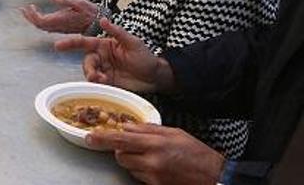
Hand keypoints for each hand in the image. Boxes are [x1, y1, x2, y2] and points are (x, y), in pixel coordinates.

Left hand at [21, 0, 95, 32]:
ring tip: (27, 10)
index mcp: (60, 20)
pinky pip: (46, 27)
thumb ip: (65, 0)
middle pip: (39, 25)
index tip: (28, 6)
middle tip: (23, 9)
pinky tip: (37, 14)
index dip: (32, 15)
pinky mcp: (61, 28)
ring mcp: (59, 29)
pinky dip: (39, 20)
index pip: (40, 21)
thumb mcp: (79, 2)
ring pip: (42, 27)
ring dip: (33, 19)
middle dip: (29, 17)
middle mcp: (58, 26)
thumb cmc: (89, 11)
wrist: (97, 22)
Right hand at [55, 18, 175, 92]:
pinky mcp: (107, 82)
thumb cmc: (145, 57)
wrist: (155, 77)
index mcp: (104, 45)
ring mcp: (103, 70)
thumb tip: (102, 19)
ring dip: (93, 77)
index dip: (70, 43)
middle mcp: (101, 57)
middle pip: (86, 61)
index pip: (84, 42)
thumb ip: (116, 31)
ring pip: (89, 73)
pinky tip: (105, 83)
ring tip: (102, 80)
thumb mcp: (132, 42)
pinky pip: (96, 83)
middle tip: (94, 75)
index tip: (58, 45)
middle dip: (88, 68)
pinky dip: (98, 84)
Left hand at [88, 124, 223, 184]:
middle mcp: (152, 160)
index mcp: (155, 143)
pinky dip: (141, 170)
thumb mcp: (174, 133)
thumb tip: (127, 125)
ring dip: (132, 160)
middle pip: (120, 155)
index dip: (102, 138)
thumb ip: (148, 129)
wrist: (214, 176)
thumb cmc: (196, 153)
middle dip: (121, 150)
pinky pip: (138, 177)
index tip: (90, 137)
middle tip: (134, 146)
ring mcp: (153, 175)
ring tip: (150, 157)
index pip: (121, 139)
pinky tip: (156, 166)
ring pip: (128, 167)